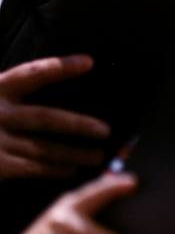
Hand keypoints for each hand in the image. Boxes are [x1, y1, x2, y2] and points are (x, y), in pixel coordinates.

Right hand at [0, 55, 107, 179]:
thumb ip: (10, 94)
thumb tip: (48, 87)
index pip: (30, 74)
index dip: (60, 68)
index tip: (89, 62)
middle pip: (45, 118)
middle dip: (79, 125)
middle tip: (106, 131)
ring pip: (43, 148)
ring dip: (73, 153)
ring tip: (97, 156)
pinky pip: (31, 168)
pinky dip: (53, 170)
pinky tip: (70, 171)